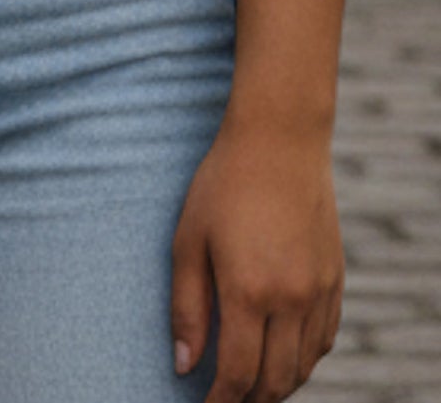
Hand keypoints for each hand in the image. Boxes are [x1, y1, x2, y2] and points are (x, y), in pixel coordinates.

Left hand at [172, 122, 342, 398]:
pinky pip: (325, 340)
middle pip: (276, 380)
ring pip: (304, 366)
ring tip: (252, 384)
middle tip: (227, 400)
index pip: (238, 374)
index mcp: (249, 291)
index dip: (220, 401)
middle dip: (250, 400)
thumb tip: (183, 366)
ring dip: (279, 385)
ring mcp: (319, 292)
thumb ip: (187, 307)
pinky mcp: (336, 280)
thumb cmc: (223, 185)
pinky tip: (284, 355)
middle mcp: (291, 299)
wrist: (280, 142)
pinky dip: (304, 359)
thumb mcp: (187, 239)